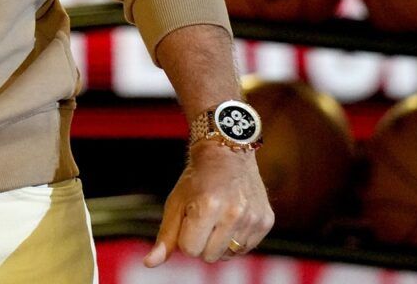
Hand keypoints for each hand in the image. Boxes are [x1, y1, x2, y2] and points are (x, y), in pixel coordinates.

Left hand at [143, 142, 273, 267]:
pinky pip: (245, 249)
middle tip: (204, 217)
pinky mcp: (266, 221)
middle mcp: (234, 213)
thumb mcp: (176, 202)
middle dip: (202, 242)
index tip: (190, 217)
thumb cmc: (197, 179)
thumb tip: (150, 263)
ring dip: (219, 242)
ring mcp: (253, 218)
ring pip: (228, 255)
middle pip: (209, 257)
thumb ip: (166, 236)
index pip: (190, 250)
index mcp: (208, 206)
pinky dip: (236, 239)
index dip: (185, 236)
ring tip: (219, 216)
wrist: (227, 153)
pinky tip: (233, 218)